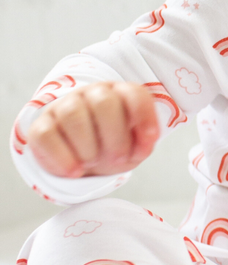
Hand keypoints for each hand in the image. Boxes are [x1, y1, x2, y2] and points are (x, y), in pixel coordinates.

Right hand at [26, 82, 158, 177]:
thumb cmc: (115, 147)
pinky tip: (75, 170)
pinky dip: (62, 157)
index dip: (145, 117)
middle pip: (103, 103)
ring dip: (87, 145)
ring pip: (72, 114)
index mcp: (121, 94)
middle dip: (115, 136)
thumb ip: (143, 145)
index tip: (149, 141)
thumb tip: (142, 147)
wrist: (86, 162)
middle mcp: (93, 94)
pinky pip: (45, 134)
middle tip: (118, 158)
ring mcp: (65, 106)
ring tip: (93, 162)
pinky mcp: (41, 125)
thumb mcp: (136, 148)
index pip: (134, 94)